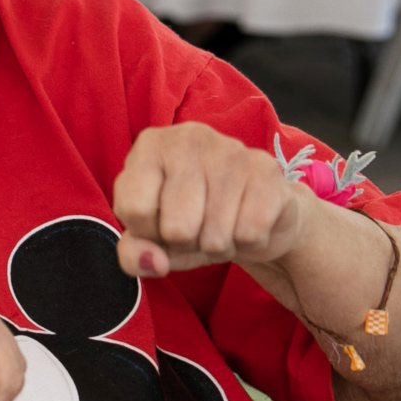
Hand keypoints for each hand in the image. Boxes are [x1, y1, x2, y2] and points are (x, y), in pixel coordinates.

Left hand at [110, 122, 308, 278]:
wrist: (254, 211)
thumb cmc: (191, 219)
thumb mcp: (152, 239)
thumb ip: (135, 254)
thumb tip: (154, 262)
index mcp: (150, 147)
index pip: (134, 209)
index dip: (148, 231)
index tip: (159, 221)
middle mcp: (188, 138)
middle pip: (177, 228)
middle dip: (186, 243)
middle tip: (196, 226)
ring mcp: (231, 149)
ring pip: (215, 236)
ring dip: (217, 247)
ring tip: (220, 225)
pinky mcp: (266, 170)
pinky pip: (250, 233)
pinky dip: (247, 243)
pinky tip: (245, 222)